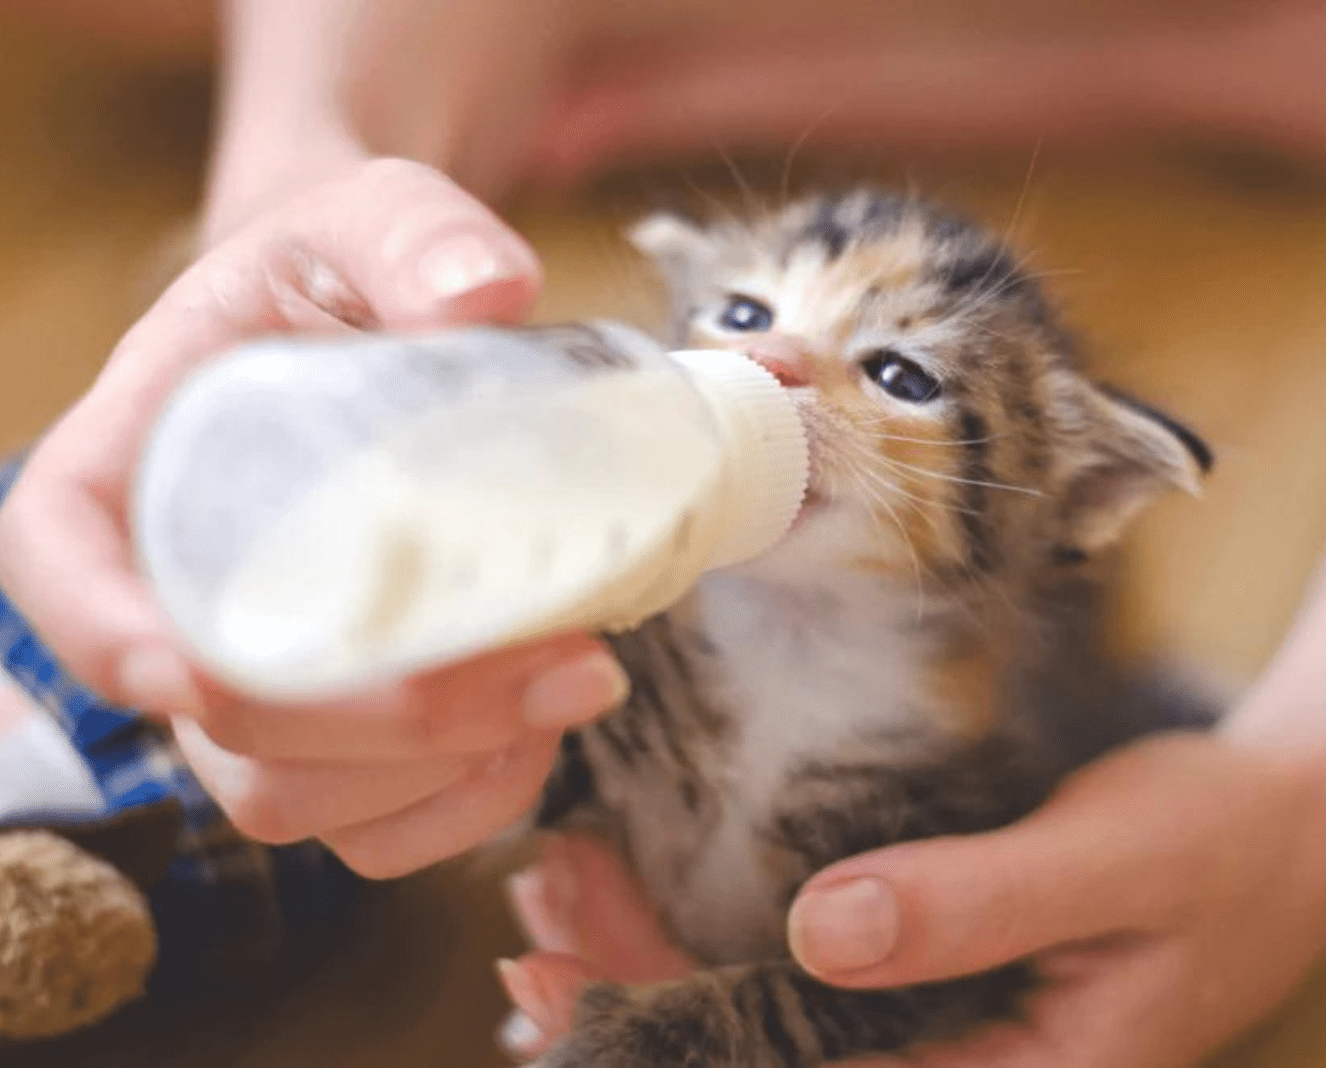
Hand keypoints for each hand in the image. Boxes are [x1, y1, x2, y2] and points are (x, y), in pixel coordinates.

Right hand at [0, 157, 628, 876]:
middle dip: (388, 725)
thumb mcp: (367, 219)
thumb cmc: (344, 276)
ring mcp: (255, 684)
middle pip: (223, 726)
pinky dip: (465, 803)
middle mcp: (172, 600)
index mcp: (124, 472)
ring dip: (443, 770)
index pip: (62, 576)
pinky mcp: (337, 732)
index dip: (115, 643)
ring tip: (576, 678)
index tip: (201, 670)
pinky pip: (374, 829)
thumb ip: (412, 232)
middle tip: (558, 662)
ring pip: (300, 799)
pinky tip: (544, 726)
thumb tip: (485, 292)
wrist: (383, 331)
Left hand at [498, 733, 1325, 1066]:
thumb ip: (973, 905)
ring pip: (779, 1033)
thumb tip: (819, 935)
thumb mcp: (1109, 862)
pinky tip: (656, 908)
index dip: (668, 1048)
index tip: (557, 985)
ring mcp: (955, 1040)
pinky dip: (729, 951)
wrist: (1297, 825)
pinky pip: (818, 994)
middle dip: (638, 1006)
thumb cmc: (1218, 843)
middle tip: (532, 924)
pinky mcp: (949, 986)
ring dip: (666, 978)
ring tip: (561, 909)